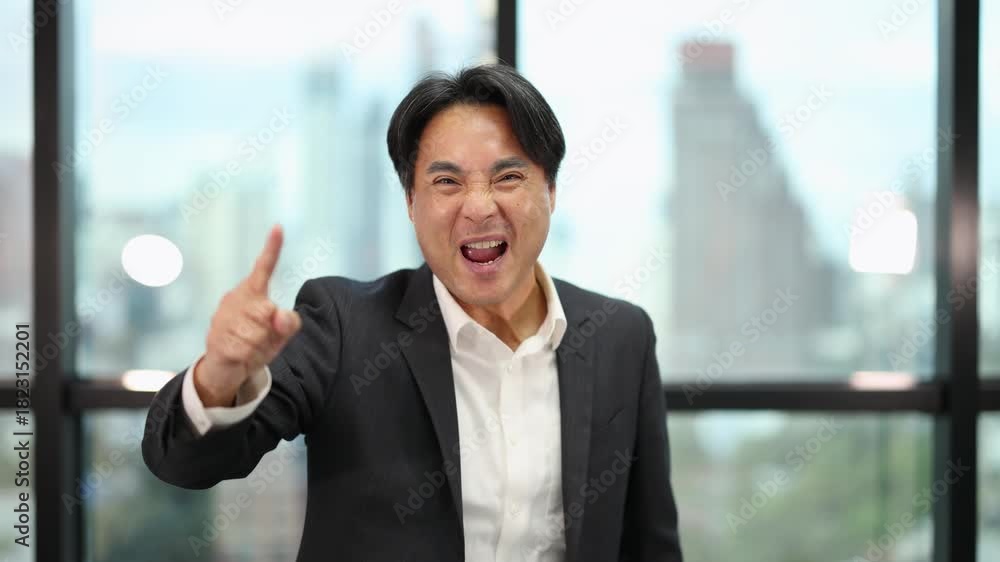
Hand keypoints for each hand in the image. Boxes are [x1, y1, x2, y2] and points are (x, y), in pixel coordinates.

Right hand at [194, 225, 301, 406]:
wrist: (225, 369)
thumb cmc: (256, 344)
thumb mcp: (281, 335)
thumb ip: (290, 323)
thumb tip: (279, 314)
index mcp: (251, 293)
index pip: (263, 268)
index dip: (272, 249)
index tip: (278, 227)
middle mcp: (234, 299)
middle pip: (268, 312)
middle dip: (270, 331)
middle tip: (260, 338)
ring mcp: (222, 318)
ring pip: (257, 333)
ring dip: (260, 346)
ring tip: (249, 347)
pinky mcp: (216, 339)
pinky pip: (246, 349)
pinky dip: (249, 357)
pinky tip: (240, 355)